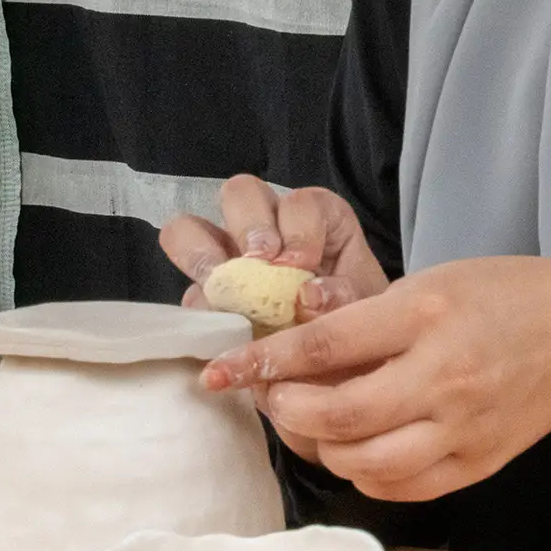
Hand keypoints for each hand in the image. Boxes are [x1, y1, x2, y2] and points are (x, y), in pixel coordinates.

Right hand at [159, 174, 389, 311]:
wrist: (341, 357)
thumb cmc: (356, 315)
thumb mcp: (364, 304)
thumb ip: (344, 296)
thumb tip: (307, 296)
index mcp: (314, 216)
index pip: (300, 201)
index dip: (297, 229)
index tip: (302, 265)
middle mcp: (266, 225)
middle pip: (240, 193)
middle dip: (248, 225)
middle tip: (260, 263)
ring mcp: (229, 256)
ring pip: (190, 227)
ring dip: (202, 253)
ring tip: (222, 288)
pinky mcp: (207, 297)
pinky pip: (186, 290)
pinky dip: (198, 305)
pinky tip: (218, 325)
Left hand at [200, 255, 550, 501]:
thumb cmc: (503, 296)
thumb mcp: (432, 280)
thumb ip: (365, 315)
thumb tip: (294, 336)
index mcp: (426, 314)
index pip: (325, 346)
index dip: (264, 363)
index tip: (221, 371)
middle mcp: (443, 377)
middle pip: (338, 417)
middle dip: (288, 413)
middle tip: (274, 397)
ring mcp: (461, 428)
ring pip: (364, 463)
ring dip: (323, 447)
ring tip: (314, 423)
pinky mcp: (475, 465)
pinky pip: (400, 488)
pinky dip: (364, 473)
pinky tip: (357, 447)